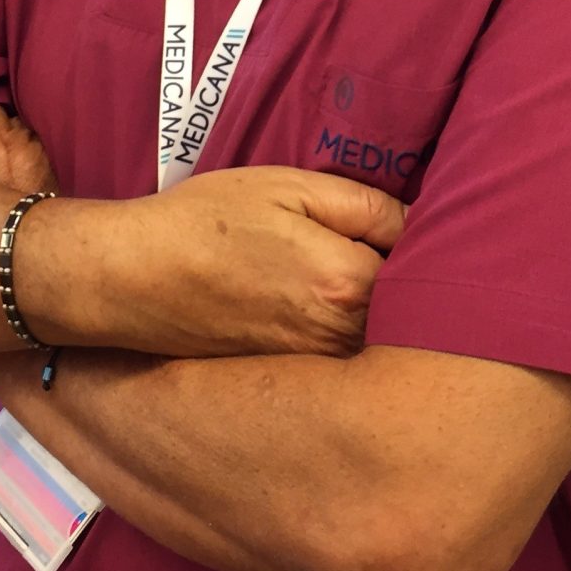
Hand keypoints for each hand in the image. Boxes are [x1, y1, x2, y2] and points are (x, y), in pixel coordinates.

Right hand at [105, 165, 406, 359]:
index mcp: (347, 284)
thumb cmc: (207, 222)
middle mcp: (339, 339)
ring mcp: (316, 370)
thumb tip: (422, 224)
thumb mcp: (289, 187)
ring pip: (381, 345)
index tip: (440, 232)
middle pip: (413, 319)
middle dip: (422, 290)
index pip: (429, 272)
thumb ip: (365, 206)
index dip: (434, 249)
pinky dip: (356, 341)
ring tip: (370, 284)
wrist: (131, 280)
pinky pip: (347, 362)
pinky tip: (331, 311)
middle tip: (413, 255)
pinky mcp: (293, 383)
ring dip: (391, 320)